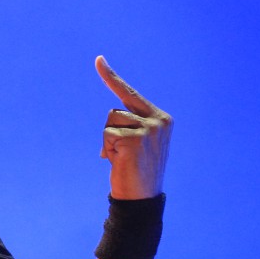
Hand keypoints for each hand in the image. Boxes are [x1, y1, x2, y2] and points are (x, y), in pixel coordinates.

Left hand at [95, 56, 171, 198]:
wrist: (142, 200)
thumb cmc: (136, 171)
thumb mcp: (139, 143)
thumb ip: (131, 125)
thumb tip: (113, 116)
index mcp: (161, 119)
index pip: (130, 94)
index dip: (111, 77)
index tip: (98, 59)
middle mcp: (158, 120)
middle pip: (115, 111)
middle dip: (110, 132)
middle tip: (121, 155)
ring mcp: (149, 129)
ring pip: (109, 122)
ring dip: (109, 142)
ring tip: (122, 159)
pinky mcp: (136, 139)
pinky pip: (107, 135)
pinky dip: (107, 150)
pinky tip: (120, 162)